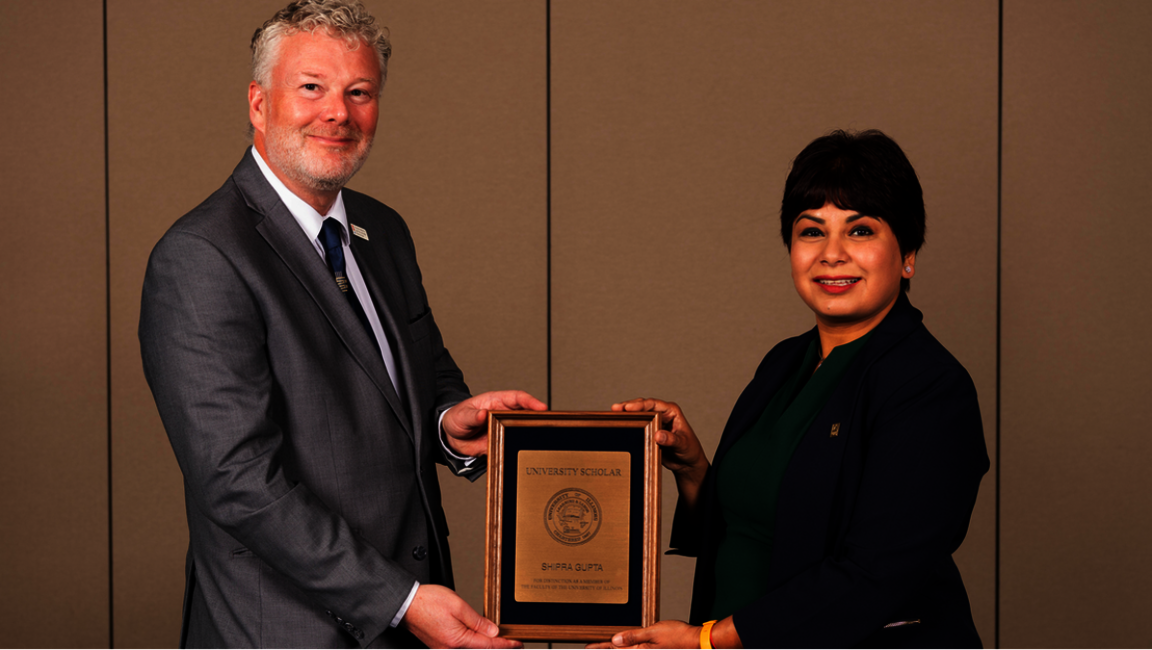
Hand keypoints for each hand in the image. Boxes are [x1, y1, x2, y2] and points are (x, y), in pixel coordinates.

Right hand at [401, 584, 521, 648]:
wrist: (405, 603)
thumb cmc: (427, 602)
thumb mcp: (458, 605)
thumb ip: (477, 620)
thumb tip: (492, 631)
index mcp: (457, 640)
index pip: (488, 645)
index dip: (505, 644)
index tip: (517, 643)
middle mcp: (449, 648)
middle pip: (479, 649)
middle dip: (496, 646)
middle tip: (512, 642)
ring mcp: (443, 648)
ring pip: (470, 648)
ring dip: (484, 644)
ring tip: (498, 639)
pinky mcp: (438, 644)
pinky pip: (460, 646)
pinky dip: (472, 643)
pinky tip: (478, 637)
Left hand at [442, 390, 546, 456]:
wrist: (450, 437)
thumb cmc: (457, 418)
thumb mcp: (462, 414)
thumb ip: (472, 416)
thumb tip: (483, 414)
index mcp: (497, 402)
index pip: (518, 398)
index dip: (531, 401)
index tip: (542, 407)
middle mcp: (504, 415)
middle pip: (526, 414)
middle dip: (538, 418)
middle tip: (548, 424)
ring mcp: (504, 429)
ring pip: (522, 430)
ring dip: (530, 434)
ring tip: (539, 438)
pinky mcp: (501, 443)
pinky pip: (512, 446)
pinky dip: (518, 450)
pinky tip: (522, 453)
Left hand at [586, 620, 698, 648]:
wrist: (695, 642)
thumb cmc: (679, 636)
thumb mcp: (654, 632)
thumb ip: (633, 636)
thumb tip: (615, 640)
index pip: (614, 649)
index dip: (599, 648)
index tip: (588, 648)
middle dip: (604, 649)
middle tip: (590, 649)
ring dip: (614, 649)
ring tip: (603, 647)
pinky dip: (626, 649)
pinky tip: (623, 646)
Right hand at [611, 398, 708, 481]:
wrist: (687, 463)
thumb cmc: (690, 450)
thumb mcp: (683, 444)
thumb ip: (672, 439)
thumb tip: (658, 435)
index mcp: (671, 412)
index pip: (654, 404)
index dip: (640, 404)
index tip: (629, 408)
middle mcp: (661, 414)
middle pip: (642, 407)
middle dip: (628, 406)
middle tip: (616, 408)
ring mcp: (653, 423)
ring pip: (637, 415)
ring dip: (626, 415)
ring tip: (613, 414)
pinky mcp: (647, 432)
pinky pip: (636, 427)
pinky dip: (627, 425)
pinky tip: (617, 425)